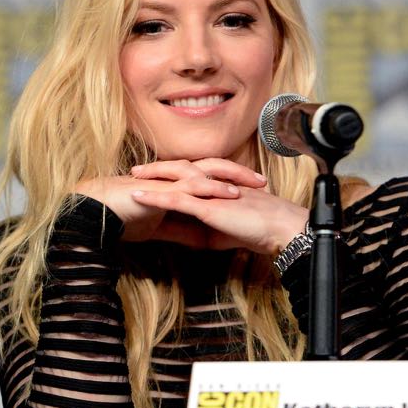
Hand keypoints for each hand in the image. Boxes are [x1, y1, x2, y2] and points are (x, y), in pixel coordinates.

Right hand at [74, 162, 244, 242]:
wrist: (98, 214)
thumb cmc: (124, 217)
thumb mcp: (162, 229)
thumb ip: (182, 231)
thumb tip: (203, 240)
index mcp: (176, 184)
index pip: (210, 177)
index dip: (233, 182)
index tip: (255, 191)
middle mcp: (174, 178)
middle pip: (214, 169)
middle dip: (239, 174)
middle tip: (263, 183)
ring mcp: (168, 181)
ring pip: (206, 173)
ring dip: (231, 178)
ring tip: (252, 186)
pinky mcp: (161, 189)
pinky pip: (190, 186)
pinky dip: (210, 188)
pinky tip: (226, 192)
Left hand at [128, 159, 307, 254]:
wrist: (276, 228)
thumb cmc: (255, 230)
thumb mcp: (223, 232)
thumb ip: (204, 229)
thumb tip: (188, 236)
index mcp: (216, 187)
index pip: (189, 177)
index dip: (170, 175)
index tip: (151, 177)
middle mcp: (211, 184)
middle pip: (178, 170)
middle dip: (156, 170)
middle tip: (135, 171)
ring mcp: (208, 192)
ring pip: (174, 180)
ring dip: (151, 178)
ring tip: (132, 178)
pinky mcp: (207, 205)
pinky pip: (176, 199)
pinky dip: (155, 196)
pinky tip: (140, 196)